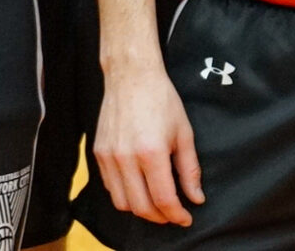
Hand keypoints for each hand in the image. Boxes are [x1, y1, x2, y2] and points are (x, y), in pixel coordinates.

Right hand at [90, 63, 203, 225]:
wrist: (131, 75)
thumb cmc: (161, 100)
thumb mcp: (184, 133)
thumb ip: (189, 170)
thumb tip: (196, 198)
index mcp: (151, 152)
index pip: (163, 198)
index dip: (177, 214)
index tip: (186, 218)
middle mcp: (126, 157)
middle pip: (141, 206)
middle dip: (160, 217)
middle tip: (173, 214)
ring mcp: (108, 155)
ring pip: (122, 202)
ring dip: (140, 209)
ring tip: (155, 203)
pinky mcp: (98, 152)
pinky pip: (109, 186)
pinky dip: (125, 194)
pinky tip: (138, 187)